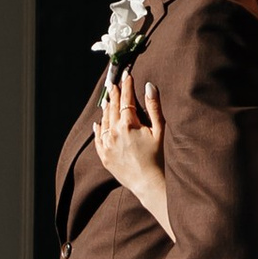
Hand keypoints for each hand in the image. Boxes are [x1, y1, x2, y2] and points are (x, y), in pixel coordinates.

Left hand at [93, 73, 169, 227]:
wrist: (149, 184)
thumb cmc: (158, 157)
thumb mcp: (159, 130)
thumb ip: (154, 107)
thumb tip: (149, 86)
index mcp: (128, 124)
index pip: (126, 99)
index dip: (126, 86)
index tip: (127, 75)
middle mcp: (114, 132)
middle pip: (112, 108)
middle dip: (114, 93)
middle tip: (113, 83)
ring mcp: (107, 145)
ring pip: (104, 121)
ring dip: (106, 108)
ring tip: (106, 99)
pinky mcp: (104, 157)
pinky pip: (98, 138)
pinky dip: (98, 129)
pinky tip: (98, 123)